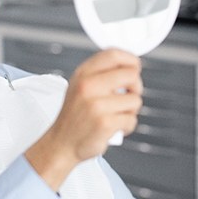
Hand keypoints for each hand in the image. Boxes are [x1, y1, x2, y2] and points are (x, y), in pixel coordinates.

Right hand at [25, 49, 142, 189]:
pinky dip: (127, 126)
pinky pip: (131, 119)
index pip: (113, 55)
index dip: (131, 60)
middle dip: (136, 86)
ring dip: (131, 110)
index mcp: (83, 74)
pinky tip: (115, 128)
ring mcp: (96, 104)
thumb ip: (100, 74)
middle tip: (128, 95)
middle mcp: (88, 86)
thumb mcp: (79, 87)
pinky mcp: (105, 122)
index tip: (135, 67)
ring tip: (117, 115)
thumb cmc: (74, 117)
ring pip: (135, 99)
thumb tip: (129, 66)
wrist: (61, 144)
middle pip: (131, 74)